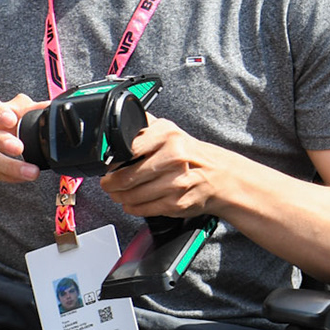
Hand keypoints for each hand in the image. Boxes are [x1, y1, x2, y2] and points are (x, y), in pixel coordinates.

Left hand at [100, 117, 227, 217]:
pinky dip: (132, 207)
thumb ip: (144, 125)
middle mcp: (173, 157)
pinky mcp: (176, 203)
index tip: (108, 166)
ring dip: (118, 196)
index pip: (126, 150)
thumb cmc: (191, 154)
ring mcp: (175, 182)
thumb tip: (116, 120)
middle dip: (110, 183)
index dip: (112, 161)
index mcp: (168, 136)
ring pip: (131, 196)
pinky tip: (131, 202)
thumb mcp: (170, 130)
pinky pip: (143, 209)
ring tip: (117, 193)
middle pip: (125, 177)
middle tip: (108, 183)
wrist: (221, 176)